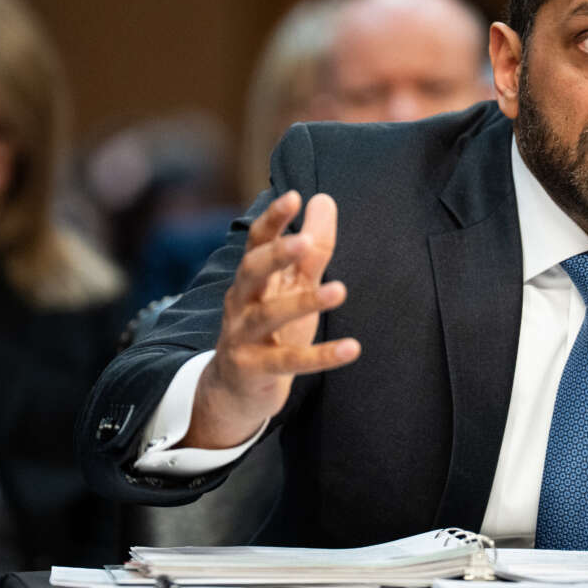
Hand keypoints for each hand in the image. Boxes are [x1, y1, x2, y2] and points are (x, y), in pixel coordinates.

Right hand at [185, 191, 359, 447]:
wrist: (235, 390)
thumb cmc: (270, 328)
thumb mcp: (293, 286)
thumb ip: (312, 248)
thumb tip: (324, 198)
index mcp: (252, 278)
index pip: (257, 242)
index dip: (273, 219)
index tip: (294, 196)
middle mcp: (241, 302)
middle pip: (252, 270)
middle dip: (277, 254)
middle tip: (305, 240)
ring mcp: (242, 336)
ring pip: (269, 315)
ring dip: (304, 302)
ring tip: (341, 291)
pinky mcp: (253, 369)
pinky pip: (288, 362)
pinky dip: (320, 357)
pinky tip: (352, 348)